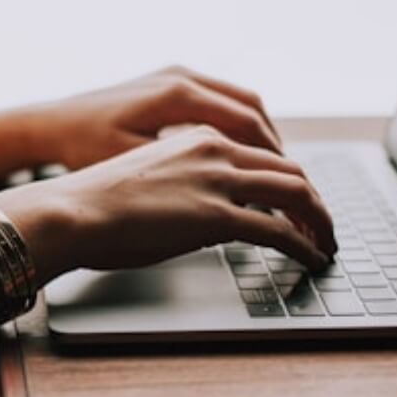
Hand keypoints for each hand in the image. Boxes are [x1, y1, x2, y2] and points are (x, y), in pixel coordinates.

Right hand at [0, 126, 334, 284]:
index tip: (296, 202)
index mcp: (197, 137)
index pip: (261, 153)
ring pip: (296, 193)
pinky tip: (311, 259)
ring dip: (319, 221)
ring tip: (326, 243)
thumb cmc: (92, 202)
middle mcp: (214, 149)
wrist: (70, 211)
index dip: (287, 179)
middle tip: (322, 225)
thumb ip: (180, 184)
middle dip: (314, 200)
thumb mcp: (145, 178)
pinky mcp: (217, 216)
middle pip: (289, 169)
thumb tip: (195, 212)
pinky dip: (304, 245)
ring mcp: (218, 181)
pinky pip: (279, 231)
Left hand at [23, 65, 281, 170]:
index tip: (289, 186)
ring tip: (273, 170)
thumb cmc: (82, 149)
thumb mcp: (134, 167)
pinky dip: (238, 125)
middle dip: (275, 148)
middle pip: (252, 109)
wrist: (48, 125)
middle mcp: (181, 77)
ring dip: (260, 135)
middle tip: (292, 182)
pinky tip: (240, 153)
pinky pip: (219, 99)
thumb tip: (233, 196)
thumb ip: (184, 176)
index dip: (274, 159)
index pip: (247, 124)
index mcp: (177, 95)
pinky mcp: (168, 82)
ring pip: (239, 101)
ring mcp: (175, 75)